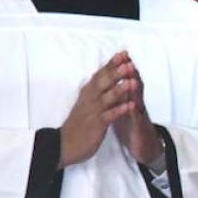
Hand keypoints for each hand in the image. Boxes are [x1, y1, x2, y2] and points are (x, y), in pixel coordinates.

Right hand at [59, 52, 137, 167]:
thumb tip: (105, 76)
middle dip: (116, 72)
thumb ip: (95, 90)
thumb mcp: (85, 102)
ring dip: (121, 89)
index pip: (100, 74)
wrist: (63, 145)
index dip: (112, 64)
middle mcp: (90, 99)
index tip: (123, 53)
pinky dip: (120, 110)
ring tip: (133, 81)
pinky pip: (109, 116)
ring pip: (107, 97)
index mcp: (88, 92)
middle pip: (103, 82)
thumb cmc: (77, 123)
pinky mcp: (96, 125)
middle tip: (128, 62)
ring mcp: (93, 111)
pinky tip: (131, 105)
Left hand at [112, 58, 164, 166]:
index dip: (122, 68)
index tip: (120, 53)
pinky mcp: (139, 128)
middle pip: (134, 85)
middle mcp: (136, 104)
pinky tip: (132, 105)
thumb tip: (113, 80)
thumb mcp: (123, 108)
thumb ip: (120, 94)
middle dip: (131, 72)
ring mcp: (139, 115)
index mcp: (129, 99)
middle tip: (127, 58)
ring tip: (132, 78)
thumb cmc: (131, 127)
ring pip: (137, 100)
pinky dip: (134, 112)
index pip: (126, 80)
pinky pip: (136, 120)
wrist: (144, 148)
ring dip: (135, 89)